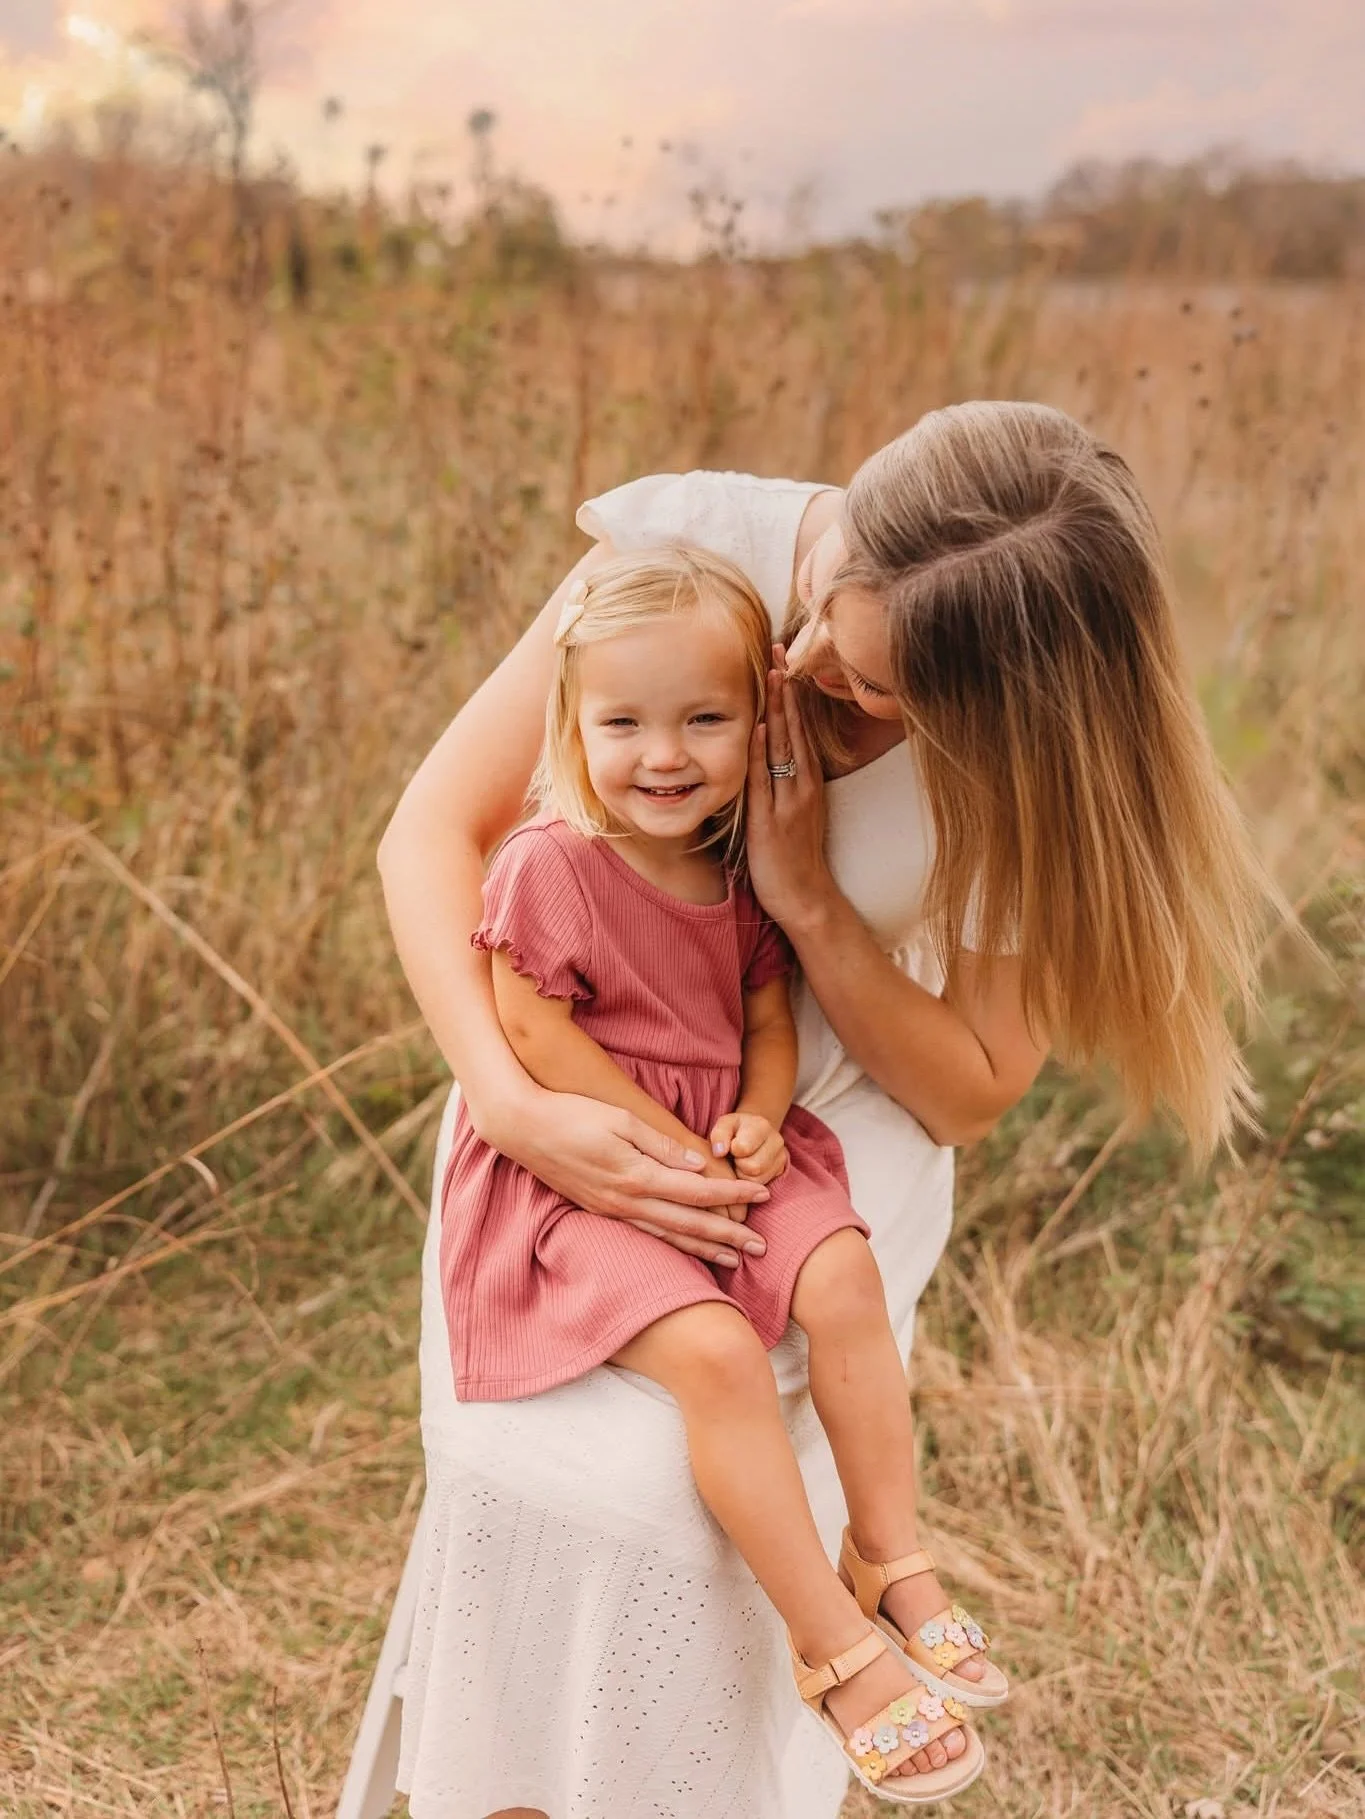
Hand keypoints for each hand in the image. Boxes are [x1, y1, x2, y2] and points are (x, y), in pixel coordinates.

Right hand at [482, 1088, 768, 1268]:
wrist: (522, 1128)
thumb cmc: (572, 1114)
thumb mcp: (621, 1118)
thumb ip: (661, 1144)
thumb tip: (699, 1165)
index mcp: (637, 1176)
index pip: (698, 1192)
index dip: (734, 1196)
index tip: (763, 1195)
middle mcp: (626, 1201)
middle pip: (689, 1225)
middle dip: (728, 1236)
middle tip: (762, 1246)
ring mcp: (611, 1210)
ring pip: (667, 1237)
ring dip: (703, 1249)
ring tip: (733, 1259)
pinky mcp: (600, 1210)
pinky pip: (645, 1234)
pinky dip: (672, 1245)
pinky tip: (687, 1248)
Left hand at [709, 1111, 788, 1184]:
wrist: (751, 1133)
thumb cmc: (735, 1130)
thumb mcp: (724, 1125)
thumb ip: (718, 1135)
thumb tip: (719, 1152)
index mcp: (761, 1126)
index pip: (743, 1148)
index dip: (732, 1150)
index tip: (731, 1146)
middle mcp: (777, 1140)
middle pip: (753, 1167)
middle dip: (739, 1165)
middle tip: (736, 1157)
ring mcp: (782, 1157)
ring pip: (758, 1179)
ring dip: (744, 1174)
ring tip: (742, 1162)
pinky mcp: (781, 1170)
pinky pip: (762, 1185)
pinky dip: (751, 1180)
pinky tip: (748, 1169)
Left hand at [746, 647, 833, 933]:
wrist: (807, 899)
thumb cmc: (796, 861)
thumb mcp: (794, 815)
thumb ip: (782, 787)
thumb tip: (765, 759)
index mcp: (808, 783)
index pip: (800, 729)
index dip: (793, 695)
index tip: (785, 662)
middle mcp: (803, 786)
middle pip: (795, 728)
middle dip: (787, 689)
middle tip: (781, 650)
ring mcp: (790, 802)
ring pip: (784, 747)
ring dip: (778, 709)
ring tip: (774, 673)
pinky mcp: (773, 821)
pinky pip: (766, 780)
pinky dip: (763, 752)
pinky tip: (760, 726)